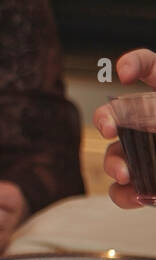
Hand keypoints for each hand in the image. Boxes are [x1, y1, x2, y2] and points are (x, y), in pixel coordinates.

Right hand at [93, 48, 155, 208]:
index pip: (152, 68)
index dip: (136, 64)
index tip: (125, 73)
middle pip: (123, 113)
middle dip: (108, 118)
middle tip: (108, 128)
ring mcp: (151, 155)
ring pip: (118, 153)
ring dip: (115, 162)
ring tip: (125, 174)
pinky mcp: (150, 184)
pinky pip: (126, 188)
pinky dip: (124, 194)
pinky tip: (135, 196)